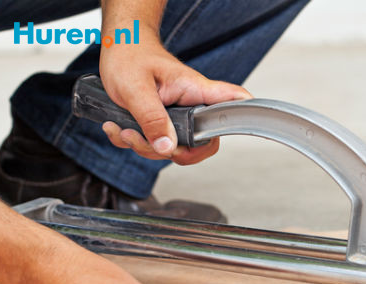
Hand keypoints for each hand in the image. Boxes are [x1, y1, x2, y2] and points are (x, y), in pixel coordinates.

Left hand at [98, 31, 250, 164]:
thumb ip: (152, 119)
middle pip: (201, 144)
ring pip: (174, 149)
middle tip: (145, 140)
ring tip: (123, 129)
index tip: (248, 127)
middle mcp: (192, 106)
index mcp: (195, 91)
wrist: (117, 48)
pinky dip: (135, 142)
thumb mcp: (135, 88)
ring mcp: (178, 118)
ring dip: (144, 147)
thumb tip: (167, 147)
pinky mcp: (163, 124)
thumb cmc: (129, 56)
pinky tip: (120, 128)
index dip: (244, 117)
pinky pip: (156, 145)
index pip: (232, 102)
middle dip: (170, 152)